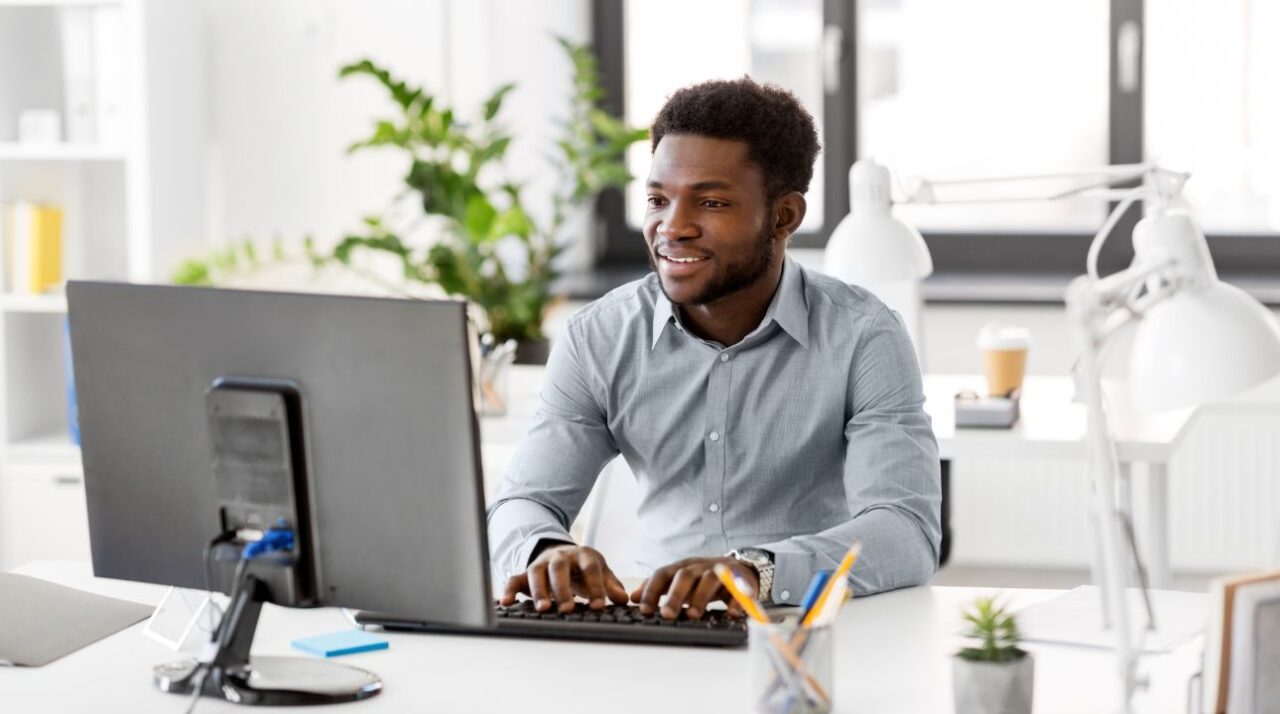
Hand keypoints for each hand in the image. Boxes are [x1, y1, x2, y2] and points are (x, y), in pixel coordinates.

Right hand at [499, 544, 629, 613]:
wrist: (564, 554)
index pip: (590, 568)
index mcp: (583, 555)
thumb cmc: (585, 568)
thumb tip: (623, 599)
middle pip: (559, 569)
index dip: (595, 586)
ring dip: (539, 591)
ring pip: (536, 573)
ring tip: (543, 610)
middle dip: (563, 589)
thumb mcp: (601, 572)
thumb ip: (611, 585)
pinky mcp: (525, 573)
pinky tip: (506, 603)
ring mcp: (541, 564)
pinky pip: (514, 579)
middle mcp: (560, 557)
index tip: (599, 606)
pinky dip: (508, 590)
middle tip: (568, 609)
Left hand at [631, 557, 756, 620]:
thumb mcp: (679, 579)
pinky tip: (730, 614)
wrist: (740, 568)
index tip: (644, 609)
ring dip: (700, 597)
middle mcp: (700, 566)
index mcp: (682, 567)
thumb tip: (634, 597)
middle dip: (675, 595)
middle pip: (685, 576)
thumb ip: (658, 587)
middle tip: (667, 615)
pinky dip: (735, 601)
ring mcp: (720, 571)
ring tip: (693, 616)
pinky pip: (738, 589)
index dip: (652, 590)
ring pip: (709, 580)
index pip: (663, 574)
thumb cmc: (704, 578)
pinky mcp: (740, 580)